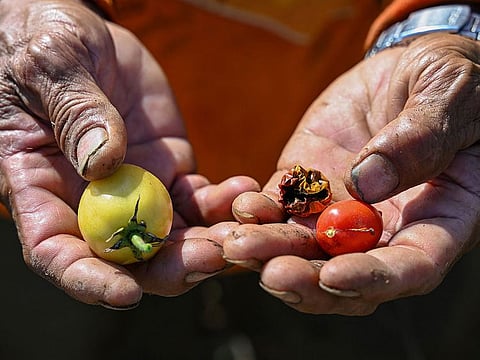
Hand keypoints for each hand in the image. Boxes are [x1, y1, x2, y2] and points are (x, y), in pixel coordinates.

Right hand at [0, 0, 258, 307]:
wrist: (84, 35)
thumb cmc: (44, 42)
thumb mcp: (50, 66)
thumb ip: (75, 112)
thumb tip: (103, 163)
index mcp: (43, 188)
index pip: (59, 252)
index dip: (90, 278)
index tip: (126, 293)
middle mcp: (93, 201)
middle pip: (130, 256)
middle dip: (173, 266)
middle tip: (214, 257)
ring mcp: (137, 189)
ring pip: (175, 236)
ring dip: (212, 241)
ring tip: (246, 230)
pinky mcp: (171, 170)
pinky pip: (202, 199)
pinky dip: (226, 201)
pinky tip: (246, 190)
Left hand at [224, 33, 479, 314]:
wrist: (406, 70)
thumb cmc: (449, 82)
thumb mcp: (450, 96)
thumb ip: (421, 137)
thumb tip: (367, 181)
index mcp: (438, 218)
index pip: (411, 266)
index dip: (374, 279)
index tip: (333, 276)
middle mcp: (385, 226)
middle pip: (346, 272)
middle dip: (307, 279)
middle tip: (272, 274)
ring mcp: (340, 209)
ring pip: (303, 247)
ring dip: (270, 252)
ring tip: (237, 246)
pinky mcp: (307, 185)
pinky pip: (278, 207)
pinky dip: (257, 213)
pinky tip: (239, 208)